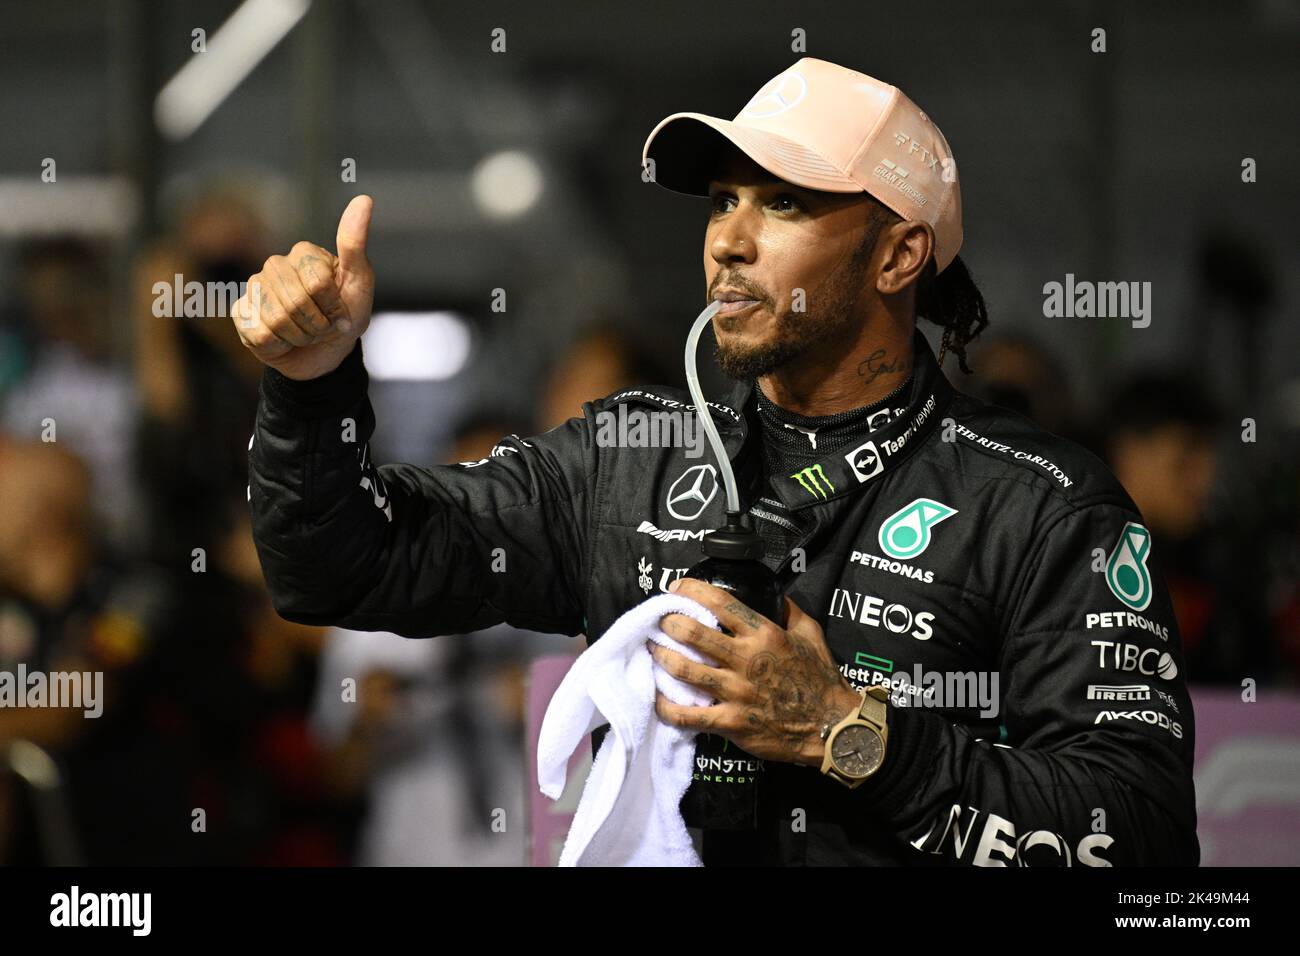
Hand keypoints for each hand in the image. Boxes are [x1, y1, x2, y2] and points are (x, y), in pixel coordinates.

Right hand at [231, 195, 375, 380]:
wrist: (326, 355)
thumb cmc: (345, 316)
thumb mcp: (360, 284)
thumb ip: (355, 244)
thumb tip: (364, 199)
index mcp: (304, 253)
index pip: (318, 283)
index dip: (333, 306)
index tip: (339, 311)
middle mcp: (275, 265)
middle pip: (296, 302)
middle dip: (318, 325)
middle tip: (322, 326)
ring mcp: (255, 288)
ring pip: (278, 320)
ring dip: (300, 337)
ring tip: (305, 333)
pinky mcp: (241, 313)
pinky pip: (260, 334)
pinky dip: (280, 346)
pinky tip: (284, 340)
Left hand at [650, 579, 862, 767]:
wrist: (832, 727)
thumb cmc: (820, 679)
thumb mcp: (811, 633)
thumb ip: (789, 610)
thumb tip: (773, 593)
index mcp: (764, 634)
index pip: (720, 602)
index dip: (691, 590)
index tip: (675, 588)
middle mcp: (746, 659)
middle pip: (692, 633)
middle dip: (668, 623)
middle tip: (659, 622)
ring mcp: (736, 692)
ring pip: (684, 669)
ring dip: (662, 657)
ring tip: (653, 650)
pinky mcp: (731, 722)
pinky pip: (687, 715)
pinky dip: (666, 706)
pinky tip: (657, 698)